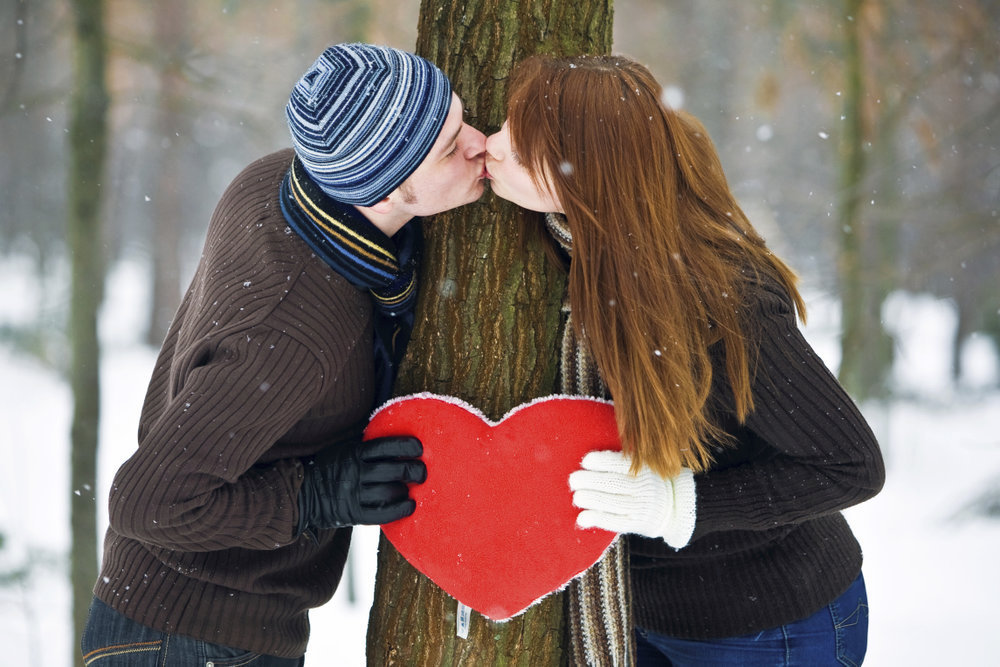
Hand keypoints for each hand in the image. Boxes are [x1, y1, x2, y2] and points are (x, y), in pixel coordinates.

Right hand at [297, 436, 425, 531]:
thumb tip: (397, 443)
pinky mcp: (353, 513)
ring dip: (405, 490)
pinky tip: (410, 505)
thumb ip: (366, 447)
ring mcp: (354, 493)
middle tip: (422, 472)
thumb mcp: (344, 449)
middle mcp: (355, 471)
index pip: (386, 446)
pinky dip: (400, 510)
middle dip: (414, 470)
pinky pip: (382, 514)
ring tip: (408, 489)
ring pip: (389, 492)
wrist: (303, 492)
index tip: (419, 448)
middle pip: (393, 470)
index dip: (406, 446)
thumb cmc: (331, 468)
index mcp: (354, 452)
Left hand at [568, 450, 696, 548]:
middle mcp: (644, 488)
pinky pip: (615, 522)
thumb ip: (623, 460)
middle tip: (573, 479)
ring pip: (612, 503)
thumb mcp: (644, 465)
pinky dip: (597, 519)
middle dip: (590, 481)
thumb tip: (590, 456)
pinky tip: (582, 518)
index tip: (585, 461)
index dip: (601, 461)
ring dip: (591, 499)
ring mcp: (641, 507)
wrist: (675, 506)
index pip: (620, 463)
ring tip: (577, 496)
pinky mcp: (637, 523)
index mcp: (645, 469)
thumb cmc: (649, 480)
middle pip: (613, 483)